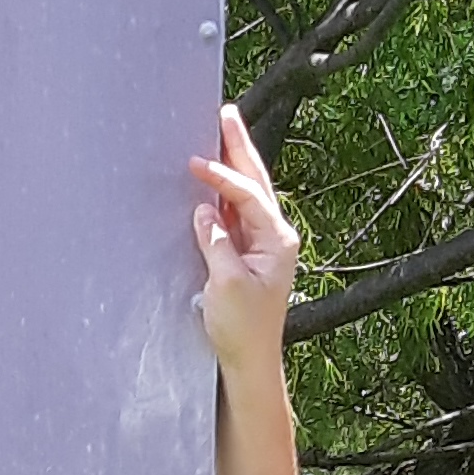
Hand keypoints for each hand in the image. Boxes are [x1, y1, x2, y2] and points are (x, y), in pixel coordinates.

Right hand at [183, 104, 299, 385]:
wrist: (249, 361)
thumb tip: (204, 212)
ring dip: (232, 163)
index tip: (196, 163)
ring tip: (220, 131)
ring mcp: (260, 244)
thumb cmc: (243, 329)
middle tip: (226, 114)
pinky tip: (211, 178)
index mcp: (277, 240)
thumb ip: (215, 243)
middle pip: (255, 182)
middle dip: (239, 147)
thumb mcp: (225, 284)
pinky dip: (222, 191)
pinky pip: (234, 213)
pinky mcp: (245, 254)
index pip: (249, 195)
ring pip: (246, 193)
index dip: (222, 177)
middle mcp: (273, 237)